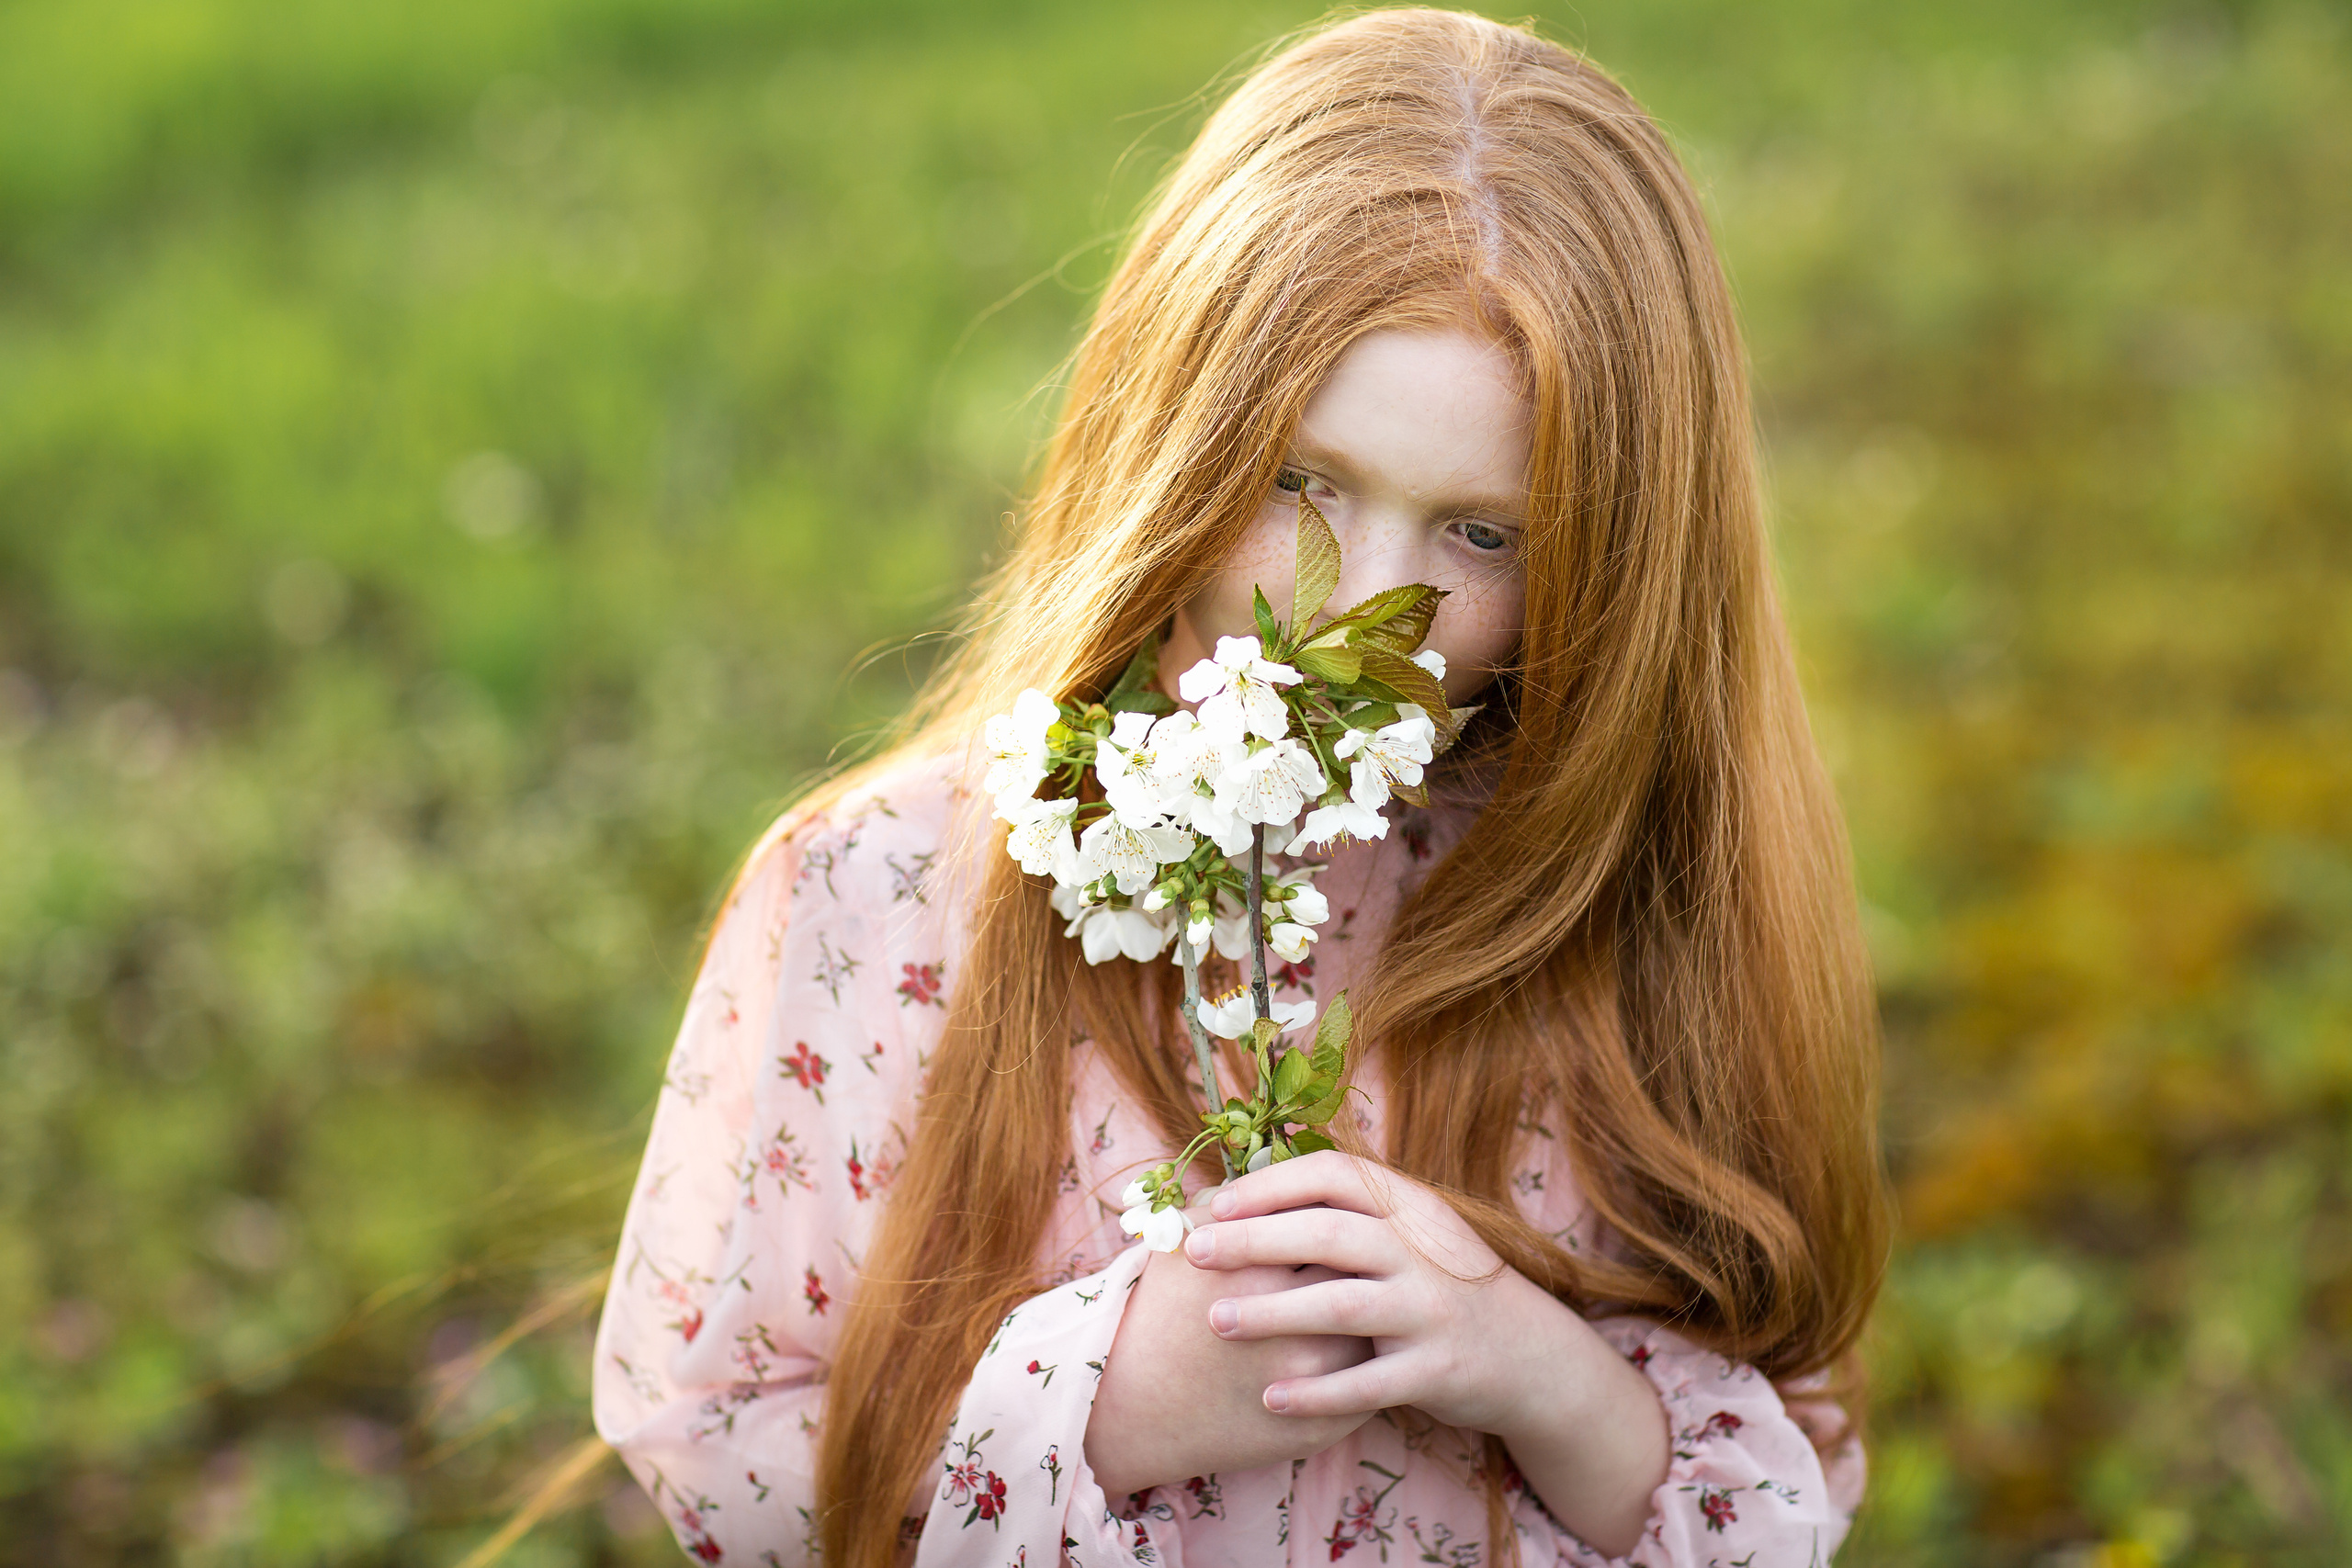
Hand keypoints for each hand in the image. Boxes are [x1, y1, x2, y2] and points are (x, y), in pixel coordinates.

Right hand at [1084, 1192, 1373, 1496]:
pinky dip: (1369, 1364)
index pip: (1330, 1225)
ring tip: (1359, 1300)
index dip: (1333, 1219)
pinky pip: (1368, 1386)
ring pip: (1374, 1332)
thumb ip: (1233, 1197)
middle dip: (1363, 1265)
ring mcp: (1311, 1386)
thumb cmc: (1159, 1312)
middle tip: (1355, 1258)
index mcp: (1259, 1273)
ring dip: (1373, 1314)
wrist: (1135, 1408)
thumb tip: (1284, 1163)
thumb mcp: (1181, 1240)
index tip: (1330, 1219)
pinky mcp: (1321, 1429)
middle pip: (1361, 1278)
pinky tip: (1354, 1346)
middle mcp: (1293, 1330)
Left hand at [1183, 1152, 1668, 1556]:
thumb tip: (1245, 1197)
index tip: (1219, 1202)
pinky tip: (1270, 1397)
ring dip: (1273, 1313)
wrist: (1529, 1355)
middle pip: (1329, 1235)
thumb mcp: (1409, 1237)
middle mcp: (1423, 1253)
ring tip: (1217, 1322)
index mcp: (1411, 1208)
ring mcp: (1432, 1312)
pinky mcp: (1438, 1371)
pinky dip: (1317, 1392)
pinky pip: (1367, 1384)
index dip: (1273, 1184)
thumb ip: (1347, 1217)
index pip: (1336, 1174)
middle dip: (1255, 1241)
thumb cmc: (1440, 1288)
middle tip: (1195, 1254)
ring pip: (1341, 1306)